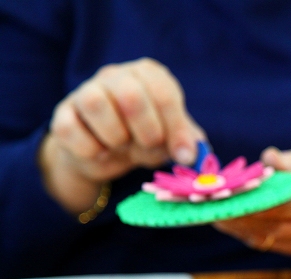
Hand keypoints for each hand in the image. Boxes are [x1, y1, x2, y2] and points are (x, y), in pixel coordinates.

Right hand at [38, 57, 204, 214]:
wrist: (105, 153)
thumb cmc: (145, 138)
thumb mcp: (172, 140)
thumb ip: (187, 144)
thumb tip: (192, 156)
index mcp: (149, 74)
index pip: (164, 92)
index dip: (176, 128)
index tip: (183, 155)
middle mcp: (116, 75)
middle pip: (130, 94)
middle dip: (147, 131)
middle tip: (150, 146)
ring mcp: (85, 92)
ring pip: (95, 104)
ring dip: (116, 137)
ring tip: (123, 146)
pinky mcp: (63, 115)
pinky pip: (71, 129)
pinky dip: (91, 149)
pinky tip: (101, 153)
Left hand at [213, 140, 290, 255]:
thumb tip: (267, 159)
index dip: (259, 198)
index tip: (229, 189)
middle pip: (272, 223)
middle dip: (236, 211)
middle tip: (203, 200)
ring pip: (265, 236)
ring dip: (234, 224)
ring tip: (203, 209)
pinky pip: (266, 241)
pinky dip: (242, 229)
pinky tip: (222, 216)